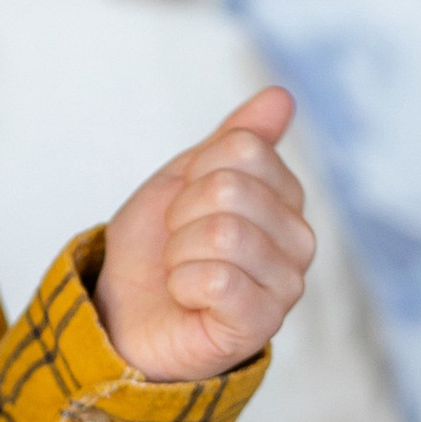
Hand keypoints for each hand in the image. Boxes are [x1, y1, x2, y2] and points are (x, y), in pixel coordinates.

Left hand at [94, 86, 315, 382]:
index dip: (194, 173)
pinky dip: (183, 284)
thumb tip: (281, 97)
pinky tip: (187, 299)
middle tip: (178, 243)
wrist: (122, 316)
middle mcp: (298, 241)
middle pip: (231, 187)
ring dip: (178, 252)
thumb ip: (235, 139)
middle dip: (181, 214)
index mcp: (284, 199)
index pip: (244, 148)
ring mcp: (286, 285)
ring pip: (223, 233)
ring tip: (181, 271)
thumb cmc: (155, 250)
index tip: (185, 205)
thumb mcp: (185, 179)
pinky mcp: (262, 324)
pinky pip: (217, 278)